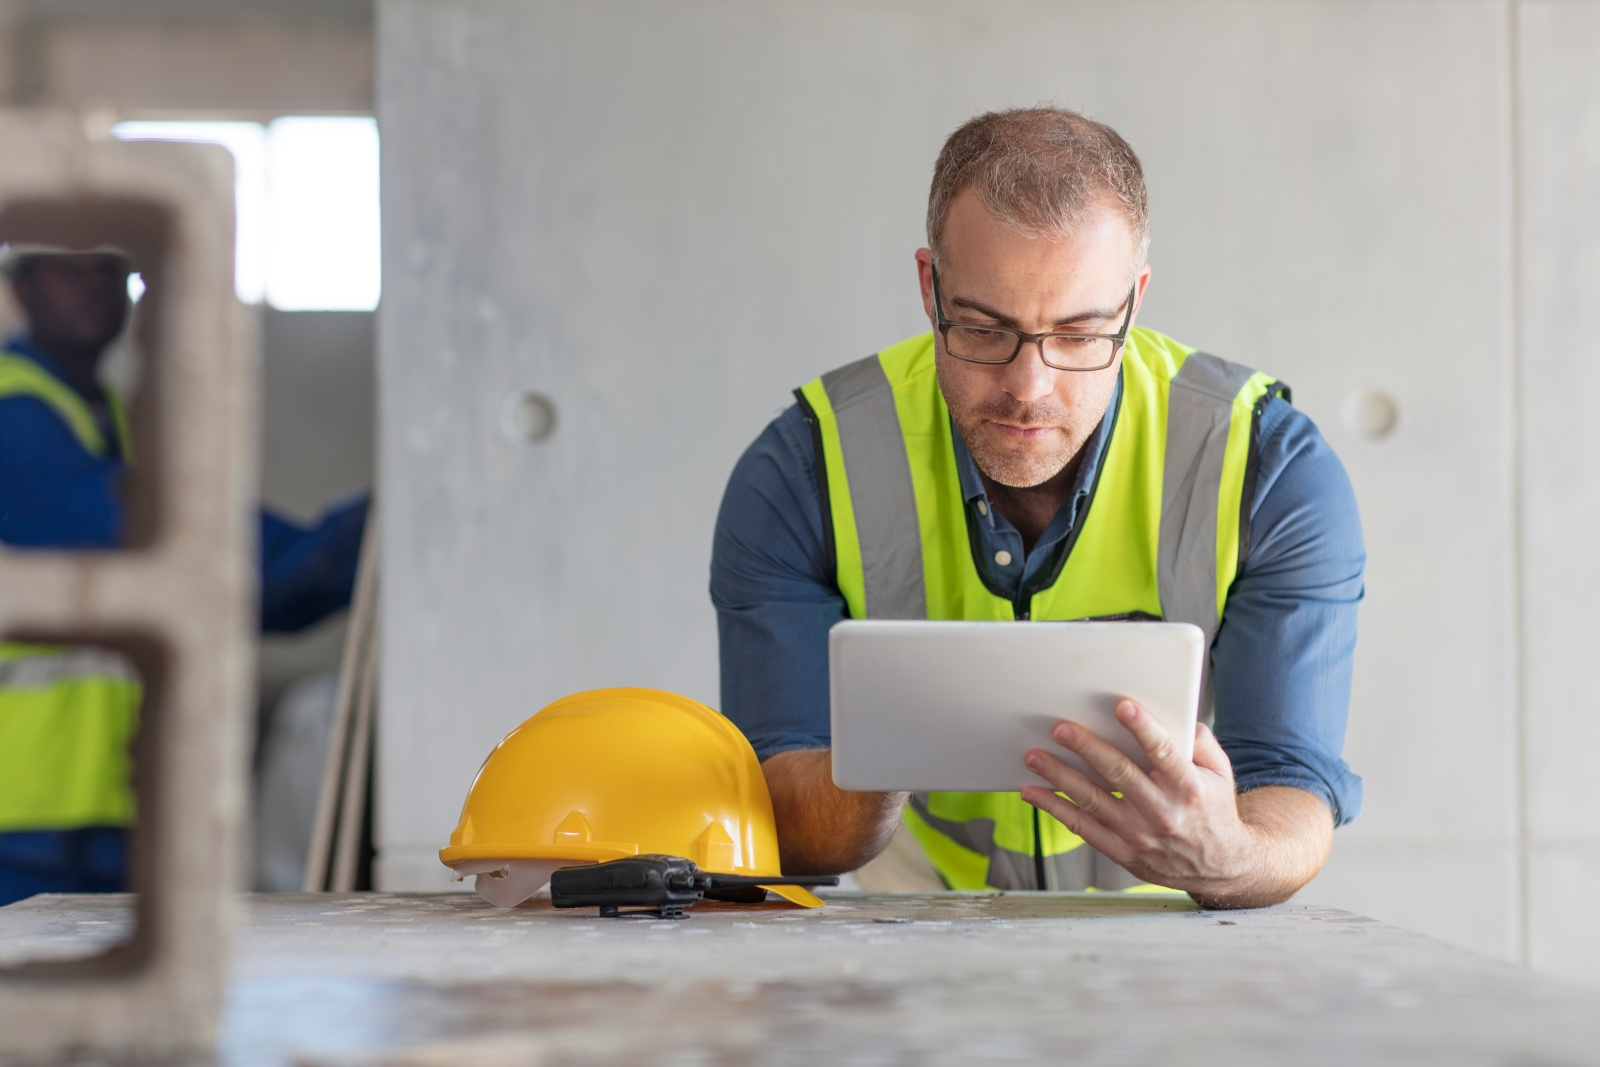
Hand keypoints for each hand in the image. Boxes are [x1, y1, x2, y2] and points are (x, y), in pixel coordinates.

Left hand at [1019, 699, 1260, 900]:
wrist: (1221, 868)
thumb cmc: (1214, 811)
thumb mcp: (1221, 773)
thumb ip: (1200, 742)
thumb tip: (1177, 714)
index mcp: (1188, 788)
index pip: (1164, 753)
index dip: (1143, 728)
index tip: (1122, 706)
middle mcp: (1163, 812)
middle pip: (1119, 774)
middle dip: (1087, 747)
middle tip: (1061, 728)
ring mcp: (1140, 835)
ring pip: (1092, 801)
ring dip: (1060, 776)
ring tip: (1035, 756)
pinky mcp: (1123, 852)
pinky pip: (1082, 828)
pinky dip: (1055, 808)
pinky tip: (1034, 792)